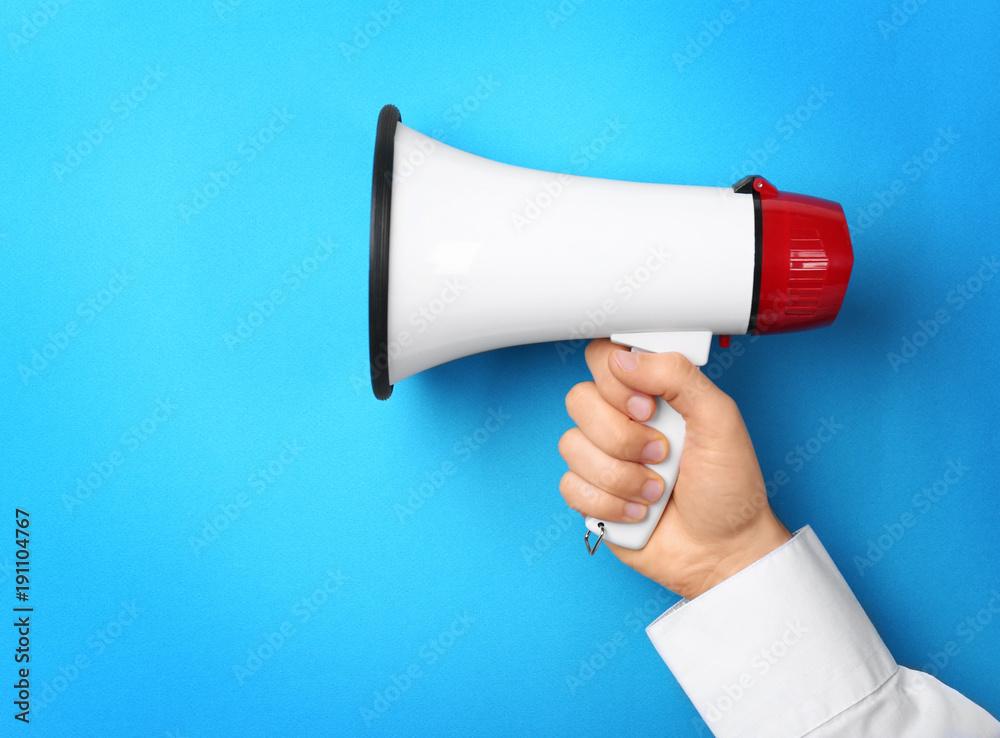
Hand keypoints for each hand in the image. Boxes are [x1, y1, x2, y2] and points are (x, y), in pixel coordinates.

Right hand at [558, 338, 790, 598]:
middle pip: (579, 400)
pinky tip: (639, 511)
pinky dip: (610, 504)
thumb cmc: (730, 489)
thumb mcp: (720, 419)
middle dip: (622, 436)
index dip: (615, 381)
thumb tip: (624, 358)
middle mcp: (621, 421)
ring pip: (571, 446)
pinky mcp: (590, 496)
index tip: (648, 408)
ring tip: (656, 489)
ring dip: (621, 476)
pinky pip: (570, 487)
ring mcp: (602, 459)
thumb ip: (678, 376)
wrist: (724, 552)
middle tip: (661, 453)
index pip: (603, 358)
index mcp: (650, 393)